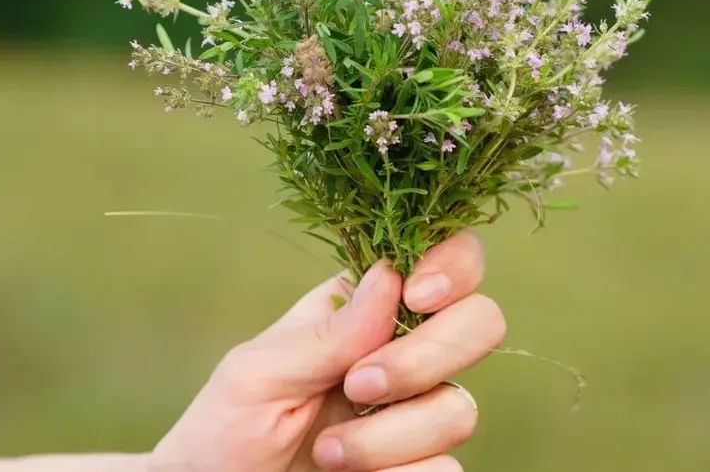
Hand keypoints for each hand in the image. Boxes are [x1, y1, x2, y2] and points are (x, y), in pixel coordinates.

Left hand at [149, 230, 505, 470]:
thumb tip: (390, 277)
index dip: (453, 266)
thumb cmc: (227, 428)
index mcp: (366, 307)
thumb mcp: (258, 372)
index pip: (446, 258)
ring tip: (327, 451)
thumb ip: (327, 333)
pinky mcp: (421, 466)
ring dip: (390, 435)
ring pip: (460, 407)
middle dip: (427, 357)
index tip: (417, 295)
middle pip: (482, 323)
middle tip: (359, 385)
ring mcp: (419, 412)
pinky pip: (447, 468)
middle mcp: (406, 351)